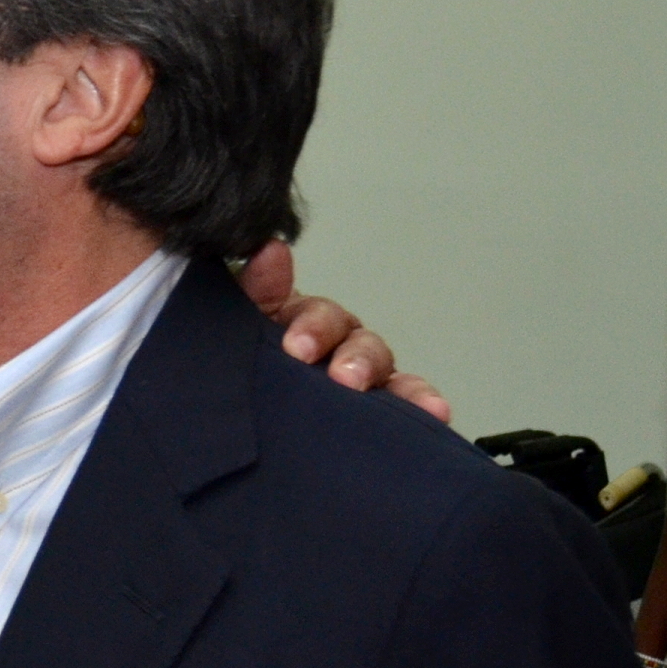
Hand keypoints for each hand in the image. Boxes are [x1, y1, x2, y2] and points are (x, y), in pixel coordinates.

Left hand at [238, 240, 451, 423]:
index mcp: (306, 324)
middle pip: (364, 346)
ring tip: (424, 404)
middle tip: (345, 378)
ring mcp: (360, 382)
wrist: (226, 409)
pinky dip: (423, 410)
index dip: (314, 327)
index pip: (321, 317)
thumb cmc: (235, 357)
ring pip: (392, 379)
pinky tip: (440, 414)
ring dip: (408, 389)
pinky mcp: (372, 417)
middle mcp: (340, 350)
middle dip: (359, 360)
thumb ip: (254, 290)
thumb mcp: (238, 322)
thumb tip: (271, 251)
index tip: (298, 348)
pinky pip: (403, 413)